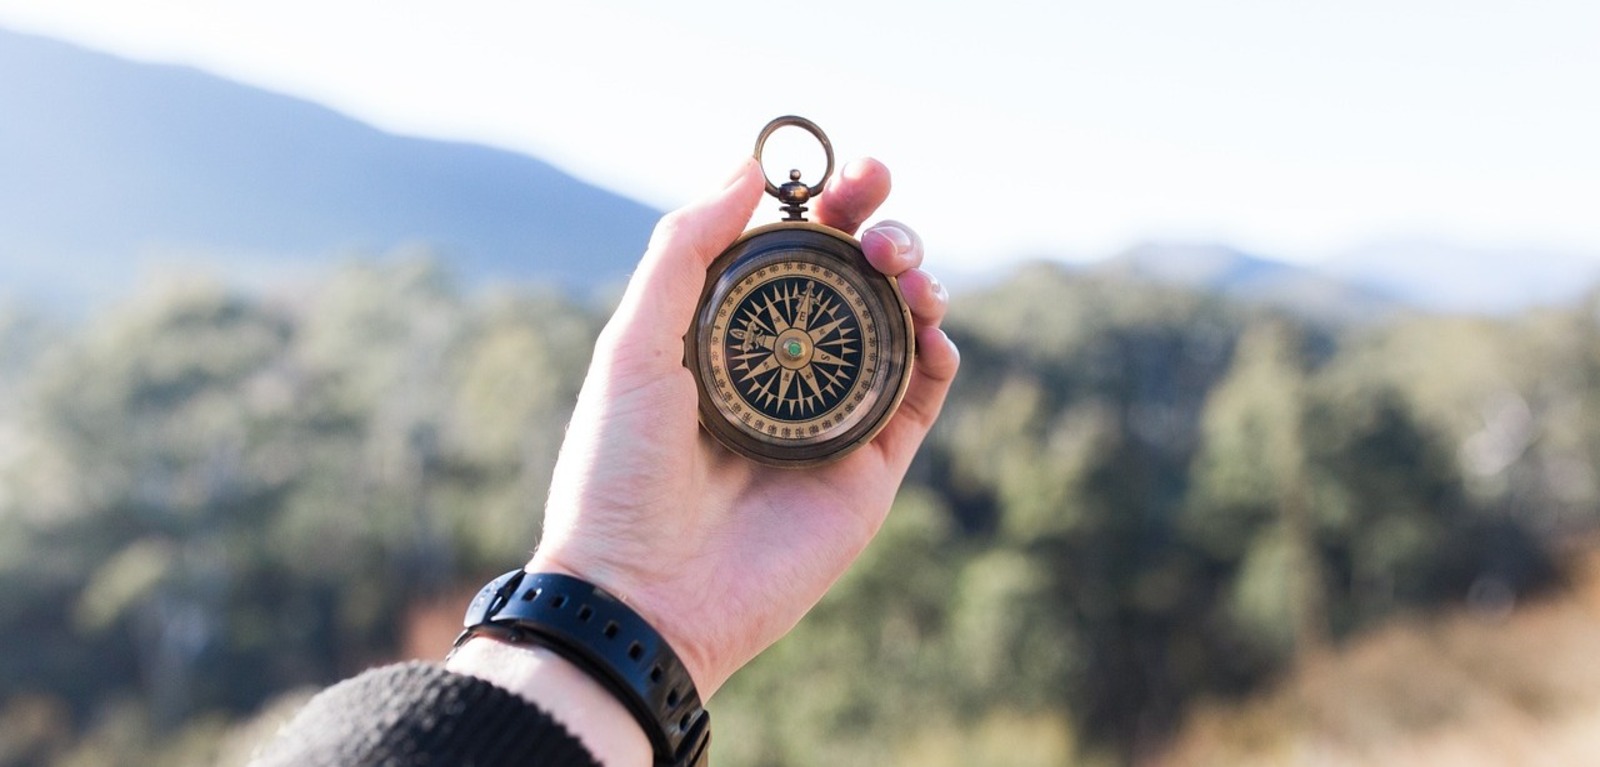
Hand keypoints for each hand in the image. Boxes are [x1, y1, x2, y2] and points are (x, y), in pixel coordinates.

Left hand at [528, 156, 958, 697]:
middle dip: (880, 229)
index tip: (848, 173)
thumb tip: (748, 166)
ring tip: (904, 268)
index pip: (791, 253)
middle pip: (854, 280)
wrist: (644, 594)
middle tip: (880, 213)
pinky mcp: (868, 469)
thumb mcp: (634, 344)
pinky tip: (930, 326)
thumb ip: (686, 250)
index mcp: (725, 336)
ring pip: (897, 328)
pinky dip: (938, 352)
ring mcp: (830, 418)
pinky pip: (921, 398)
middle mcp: (783, 370)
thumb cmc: (619, 472)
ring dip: (915, 280)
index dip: (826, 205)